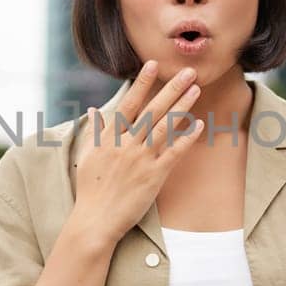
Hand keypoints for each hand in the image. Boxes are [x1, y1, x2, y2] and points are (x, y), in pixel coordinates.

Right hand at [69, 61, 204, 246]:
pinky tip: (198, 125)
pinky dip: (186, 138)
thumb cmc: (90, 190)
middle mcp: (126, 144)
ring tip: (196, 90)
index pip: (128, 104)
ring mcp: (141, 159)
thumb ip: (94, 131)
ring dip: (182, 106)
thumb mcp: (87, 155)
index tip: (153, 65)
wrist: (95, 220)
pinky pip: (174, 153)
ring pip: (165, 127)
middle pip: (152, 110)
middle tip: (188, 72)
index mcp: (109, 138)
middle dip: (170, 88)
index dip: (141, 83)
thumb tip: (94, 109)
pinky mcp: (154, 176)